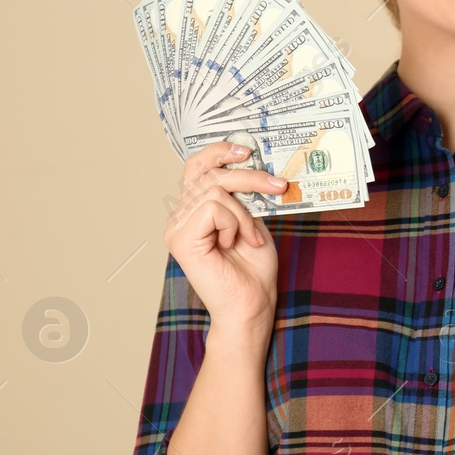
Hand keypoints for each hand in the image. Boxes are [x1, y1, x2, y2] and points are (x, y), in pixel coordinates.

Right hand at [163, 140, 284, 339]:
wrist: (252, 304)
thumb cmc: (253, 269)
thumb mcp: (251, 219)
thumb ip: (242, 194)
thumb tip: (251, 162)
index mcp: (193, 210)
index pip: (196, 167)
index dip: (218, 152)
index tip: (246, 149)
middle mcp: (179, 216)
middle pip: (208, 172)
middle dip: (248, 176)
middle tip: (278, 186)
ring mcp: (176, 227)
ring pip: (215, 190)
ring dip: (243, 213)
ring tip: (249, 237)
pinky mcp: (180, 238)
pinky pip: (213, 207)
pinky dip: (234, 223)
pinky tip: (234, 244)